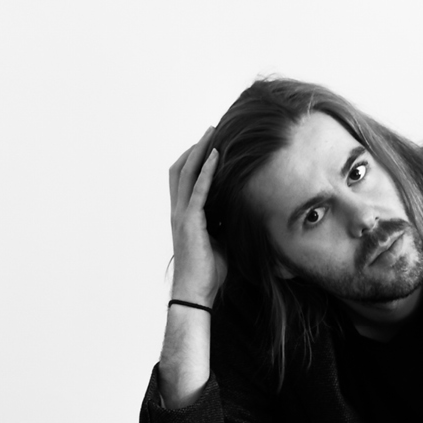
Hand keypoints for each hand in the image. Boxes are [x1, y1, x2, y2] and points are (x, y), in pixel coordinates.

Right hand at [168, 127, 225, 304]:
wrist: (196, 292)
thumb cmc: (209, 271)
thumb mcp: (220, 241)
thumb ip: (225, 224)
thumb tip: (243, 215)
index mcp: (184, 215)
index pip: (183, 178)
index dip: (193, 159)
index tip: (209, 144)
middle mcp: (178, 211)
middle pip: (181, 168)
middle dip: (195, 147)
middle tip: (211, 130)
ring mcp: (182, 215)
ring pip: (186, 173)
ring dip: (200, 151)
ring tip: (212, 133)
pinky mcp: (190, 222)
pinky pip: (198, 190)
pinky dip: (207, 171)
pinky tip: (217, 156)